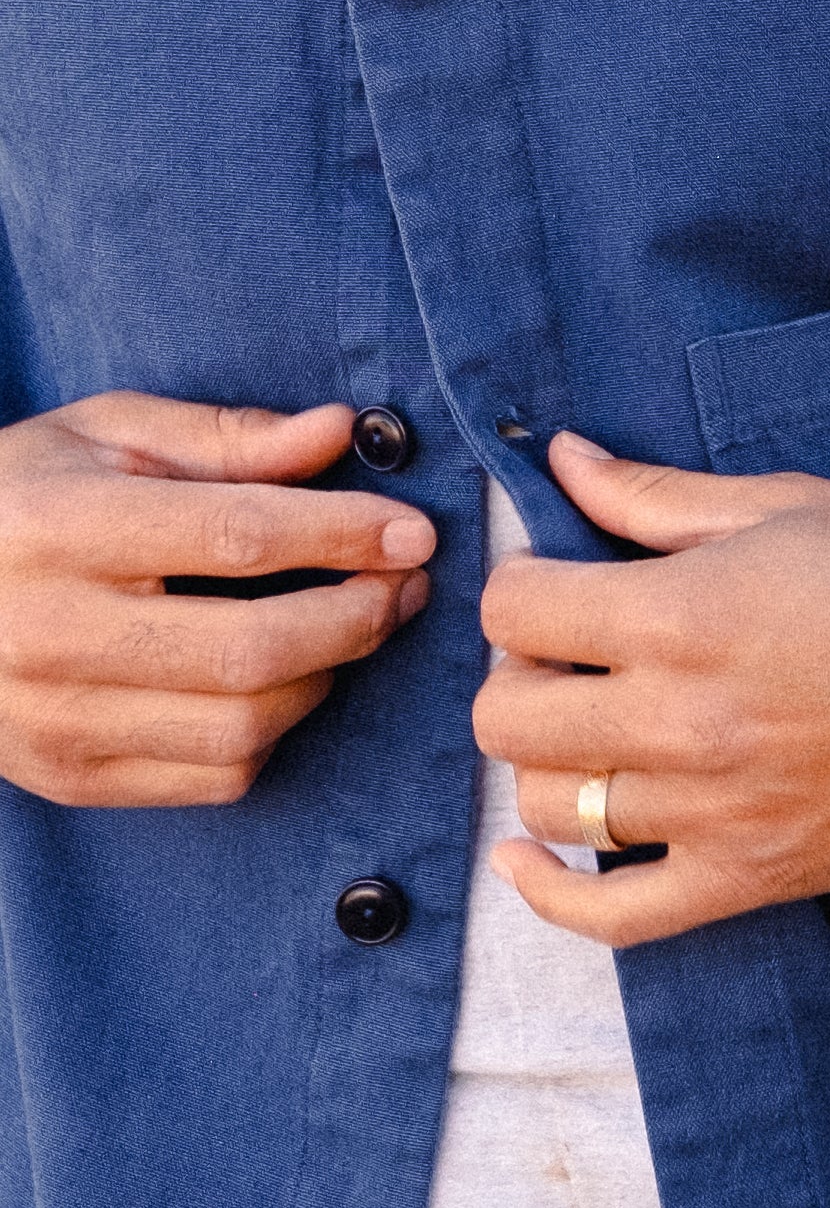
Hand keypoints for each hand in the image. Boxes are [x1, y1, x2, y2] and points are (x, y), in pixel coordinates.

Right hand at [0, 392, 434, 805]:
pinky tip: (281, 680)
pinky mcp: (72, 776)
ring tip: (348, 626)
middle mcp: (51, 633)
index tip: (413, 531)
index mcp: (59, 528)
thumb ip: (227, 437)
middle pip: (253, 648)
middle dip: (357, 617)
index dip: (344, 533)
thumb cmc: (18, 499)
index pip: (236, 536)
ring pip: (244, 725)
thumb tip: (341, 431)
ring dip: (326, 676)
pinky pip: (217, 775)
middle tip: (404, 585)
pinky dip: (275, 730)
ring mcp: (56, 720)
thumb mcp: (104, 434)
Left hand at [474, 432, 829, 945]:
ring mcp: (714, 811)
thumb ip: (651, 495)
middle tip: (568, 651)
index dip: (520, 587)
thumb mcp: (781, 504)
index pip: (513, 612)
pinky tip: (523, 860)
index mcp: (684, 616)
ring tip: (589, 724)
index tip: (552, 582)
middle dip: (520, 673)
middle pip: (507, 716)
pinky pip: (613, 917)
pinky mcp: (751, 875)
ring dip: (549, 758)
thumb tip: (562, 460)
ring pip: (547, 806)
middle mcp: (683, 721)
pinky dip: (549, 896)